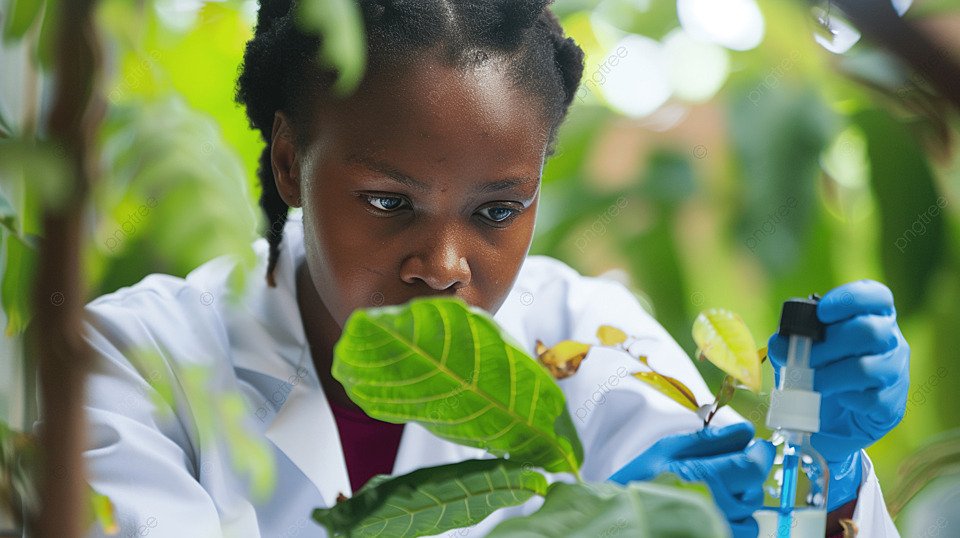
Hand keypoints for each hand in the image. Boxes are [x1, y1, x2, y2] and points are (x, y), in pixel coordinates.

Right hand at [608, 422, 773, 537]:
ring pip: (750, 516)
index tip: (758, 447)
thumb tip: (746, 432)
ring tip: (710, 494)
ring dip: (738, 503)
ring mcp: (713, 529)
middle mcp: (712, 508)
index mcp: (699, 477)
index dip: (761, 454)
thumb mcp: (668, 449)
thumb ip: (710, 440)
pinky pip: (741, 534)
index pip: (753, 467)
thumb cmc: (639, 480)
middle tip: (722, 471)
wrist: (622, 517)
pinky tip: (709, 511)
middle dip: (745, 479)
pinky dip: (731, 522)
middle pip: (754, 491)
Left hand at [768, 280, 909, 509]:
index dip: (851, 299)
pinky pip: (870, 399)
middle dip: (830, 345)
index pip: (876, 295)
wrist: (827, 420)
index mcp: (871, 317)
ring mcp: (895, 372)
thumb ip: (787, 343)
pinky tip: (837, 398)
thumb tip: (780, 342)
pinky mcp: (891, 405)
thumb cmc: (817, 373)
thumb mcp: (797, 352)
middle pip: (870, 331)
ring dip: (831, 375)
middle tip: (808, 358)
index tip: (823, 313)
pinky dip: (845, 398)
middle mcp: (890, 341)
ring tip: (813, 383)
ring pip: (868, 367)